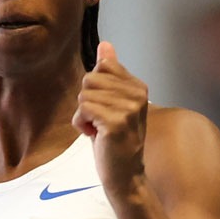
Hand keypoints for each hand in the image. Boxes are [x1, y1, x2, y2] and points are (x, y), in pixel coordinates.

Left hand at [74, 41, 150, 191]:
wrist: (124, 174)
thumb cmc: (114, 139)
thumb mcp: (112, 102)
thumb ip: (110, 73)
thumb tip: (105, 45)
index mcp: (138, 86)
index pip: (102, 66)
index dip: (94, 89)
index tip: (105, 107)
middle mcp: (137, 94)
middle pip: (89, 79)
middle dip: (86, 102)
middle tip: (100, 121)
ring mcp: (128, 108)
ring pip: (84, 94)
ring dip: (83, 115)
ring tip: (98, 129)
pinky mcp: (116, 122)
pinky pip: (83, 109)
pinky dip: (81, 124)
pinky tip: (95, 135)